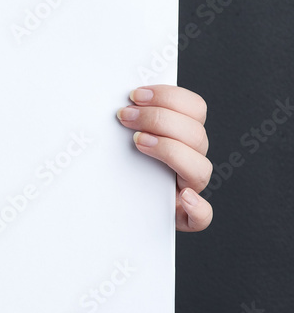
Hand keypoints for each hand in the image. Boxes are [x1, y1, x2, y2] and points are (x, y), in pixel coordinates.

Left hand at [117, 85, 211, 231]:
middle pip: (196, 134)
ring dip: (170, 150)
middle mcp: (190, 160)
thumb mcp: (119, 136)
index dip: (169, 97)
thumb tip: (119, 99)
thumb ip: (126, 116)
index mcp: (182, 136)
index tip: (135, 94)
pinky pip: (203, 216)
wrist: (110, 204)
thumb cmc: (113, 164)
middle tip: (125, 116)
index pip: (195, 108)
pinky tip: (183, 197)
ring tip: (138, 143)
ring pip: (201, 168)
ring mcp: (188, 189)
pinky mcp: (182, 217)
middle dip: (159, 119)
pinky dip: (198, 207)